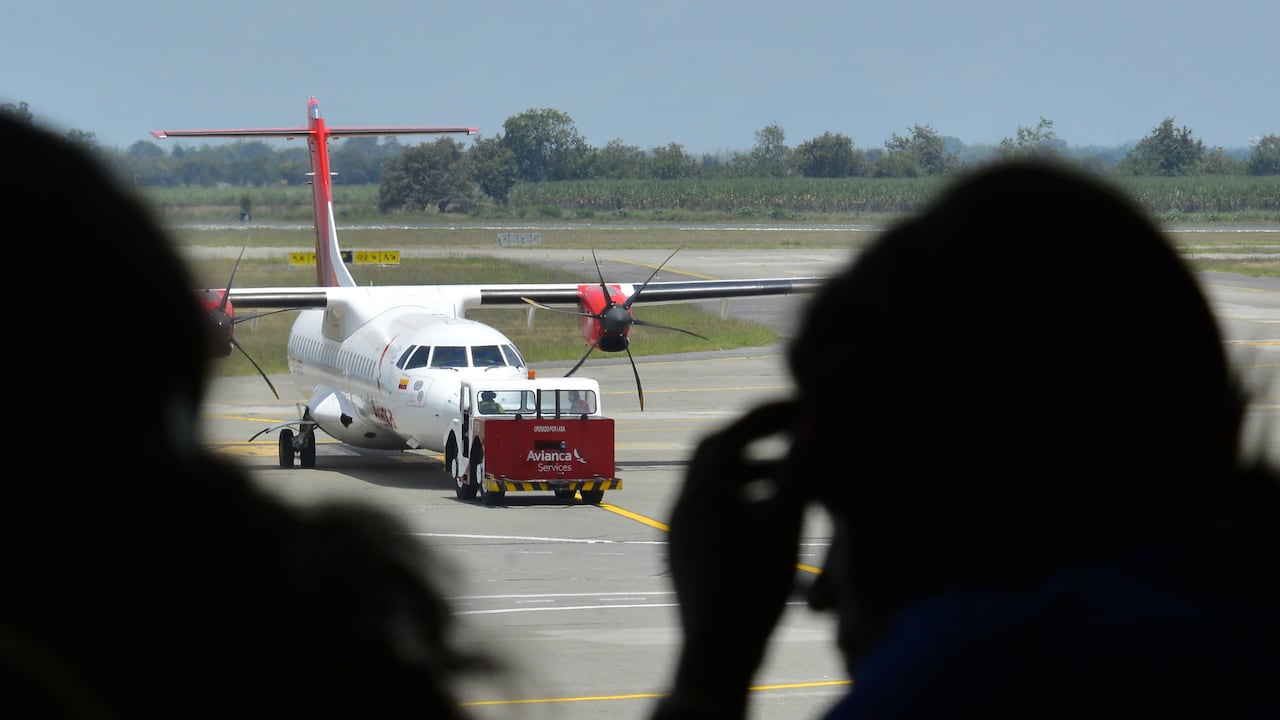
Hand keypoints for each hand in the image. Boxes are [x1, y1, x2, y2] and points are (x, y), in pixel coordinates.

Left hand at [662, 400, 807, 710]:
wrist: (718, 652)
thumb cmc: (756, 585)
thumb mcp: (786, 522)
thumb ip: (799, 468)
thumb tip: (811, 421)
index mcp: (706, 487)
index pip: (738, 430)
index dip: (772, 414)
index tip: (804, 407)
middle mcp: (684, 501)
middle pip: (715, 449)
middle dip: (753, 436)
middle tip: (788, 433)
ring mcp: (678, 528)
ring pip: (710, 481)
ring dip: (747, 469)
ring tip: (785, 476)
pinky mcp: (682, 552)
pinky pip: (708, 507)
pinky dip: (737, 497)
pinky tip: (765, 515)